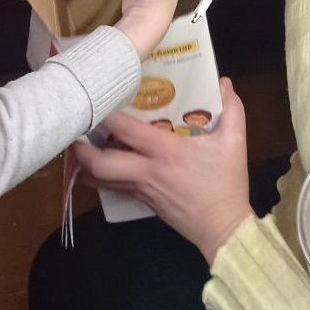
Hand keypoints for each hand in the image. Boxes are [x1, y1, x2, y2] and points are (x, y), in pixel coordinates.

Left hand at [73, 79, 252, 263]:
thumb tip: (225, 82)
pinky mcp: (141, 201)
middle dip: (81, 148)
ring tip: (77, 143)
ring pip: (101, 178)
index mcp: (166, 152)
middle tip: (74, 127)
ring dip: (85, 163)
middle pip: (101, 163)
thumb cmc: (226, 183)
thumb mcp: (235, 143)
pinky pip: (113, 187)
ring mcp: (141, 189)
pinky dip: (100, 175)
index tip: (97, 97)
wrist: (223, 228)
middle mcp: (146, 170)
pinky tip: (96, 164)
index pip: (126, 131)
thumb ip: (232, 109)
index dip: (107, 115)